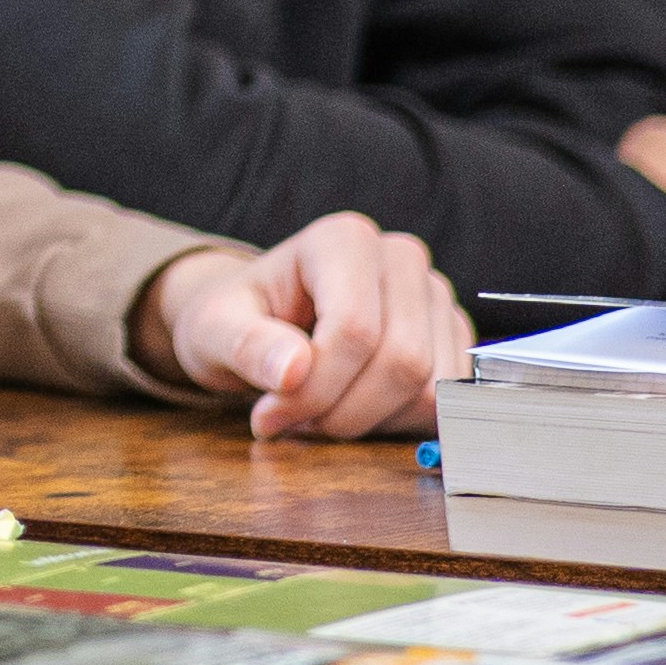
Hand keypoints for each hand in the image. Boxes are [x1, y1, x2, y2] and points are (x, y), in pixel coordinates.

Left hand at [141, 215, 468, 438]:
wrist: (261, 322)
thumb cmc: (235, 320)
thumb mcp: (213, 330)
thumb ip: (245, 344)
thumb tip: (294, 370)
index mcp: (343, 240)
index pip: (355, 329)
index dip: (314, 389)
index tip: (268, 415)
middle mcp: (400, 258)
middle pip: (402, 361)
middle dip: (343, 412)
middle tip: (293, 422)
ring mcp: (434, 297)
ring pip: (428, 387)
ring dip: (368, 422)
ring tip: (317, 414)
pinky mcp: (452, 337)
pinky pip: (442, 402)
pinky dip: (395, 424)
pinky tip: (352, 411)